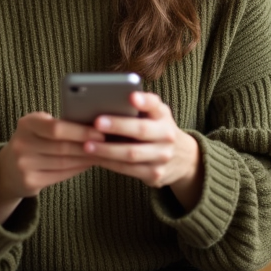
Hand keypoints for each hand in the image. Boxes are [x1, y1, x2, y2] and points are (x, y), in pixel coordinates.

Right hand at [0, 112, 103, 224]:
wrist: (7, 168)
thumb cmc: (33, 141)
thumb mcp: (38, 127)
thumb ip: (59, 124)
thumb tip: (95, 125)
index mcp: (26, 124)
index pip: (56, 128)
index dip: (80, 131)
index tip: (100, 133)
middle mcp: (21, 144)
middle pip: (62, 147)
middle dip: (88, 146)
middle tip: (108, 145)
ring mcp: (24, 165)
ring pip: (64, 162)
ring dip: (87, 158)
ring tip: (103, 154)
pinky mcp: (30, 181)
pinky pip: (61, 174)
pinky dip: (78, 169)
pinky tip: (89, 163)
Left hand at [83, 92, 203, 210]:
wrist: (183, 159)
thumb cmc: (156, 129)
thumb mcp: (155, 115)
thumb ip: (138, 107)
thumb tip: (104, 100)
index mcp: (163, 116)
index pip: (155, 105)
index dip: (144, 101)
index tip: (131, 96)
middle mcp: (167, 135)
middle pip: (141, 130)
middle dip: (118, 126)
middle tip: (96, 122)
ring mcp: (162, 156)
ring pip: (132, 154)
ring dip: (107, 150)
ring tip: (88, 145)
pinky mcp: (155, 174)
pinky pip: (128, 170)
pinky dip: (110, 164)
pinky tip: (96, 158)